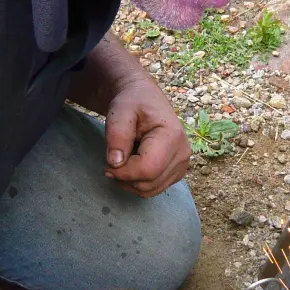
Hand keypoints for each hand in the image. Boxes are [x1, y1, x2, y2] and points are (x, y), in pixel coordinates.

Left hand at [104, 74, 190, 197]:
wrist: (145, 99)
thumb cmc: (132, 102)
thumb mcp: (120, 112)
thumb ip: (117, 135)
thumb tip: (115, 163)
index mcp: (172, 136)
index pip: (147, 170)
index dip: (122, 172)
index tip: (107, 163)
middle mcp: (183, 153)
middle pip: (149, 183)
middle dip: (124, 177)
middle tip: (113, 161)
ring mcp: (183, 164)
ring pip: (151, 189)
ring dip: (130, 181)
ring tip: (124, 160)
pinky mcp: (178, 171)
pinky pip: (155, 188)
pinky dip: (139, 182)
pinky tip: (134, 165)